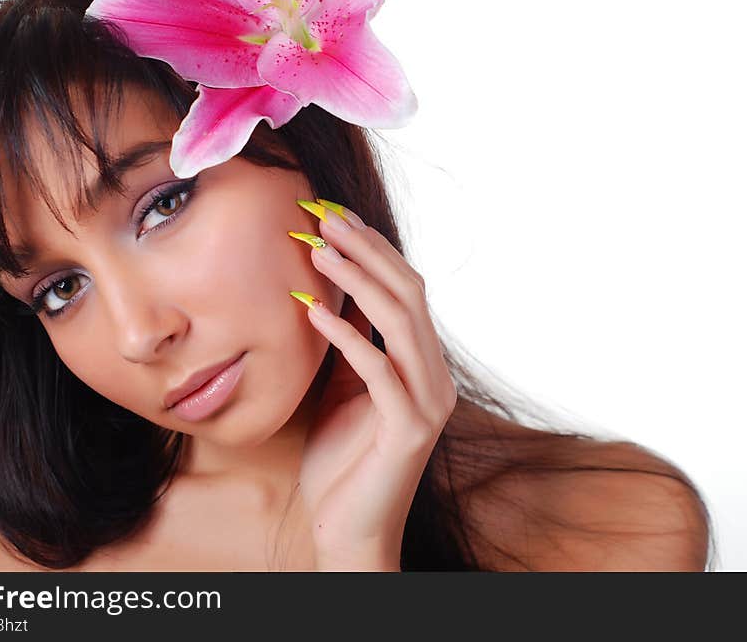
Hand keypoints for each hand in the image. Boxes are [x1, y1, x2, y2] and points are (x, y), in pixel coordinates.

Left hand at [289, 200, 457, 570]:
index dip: (372, 250)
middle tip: (324, 217)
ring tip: (317, 251)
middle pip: (408, 293)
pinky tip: (311, 312)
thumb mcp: (344, 388)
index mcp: (423, 363)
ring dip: (358, 280)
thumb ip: (351, 344)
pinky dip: (346, 336)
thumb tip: (336, 293)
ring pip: (400, 321)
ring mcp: (428, 401)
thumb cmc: (343, 459)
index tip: (334, 217)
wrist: (350, 528)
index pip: (405, 291)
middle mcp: (435, 375)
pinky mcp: (409, 428)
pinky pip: (378, 369)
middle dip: (366, 250)